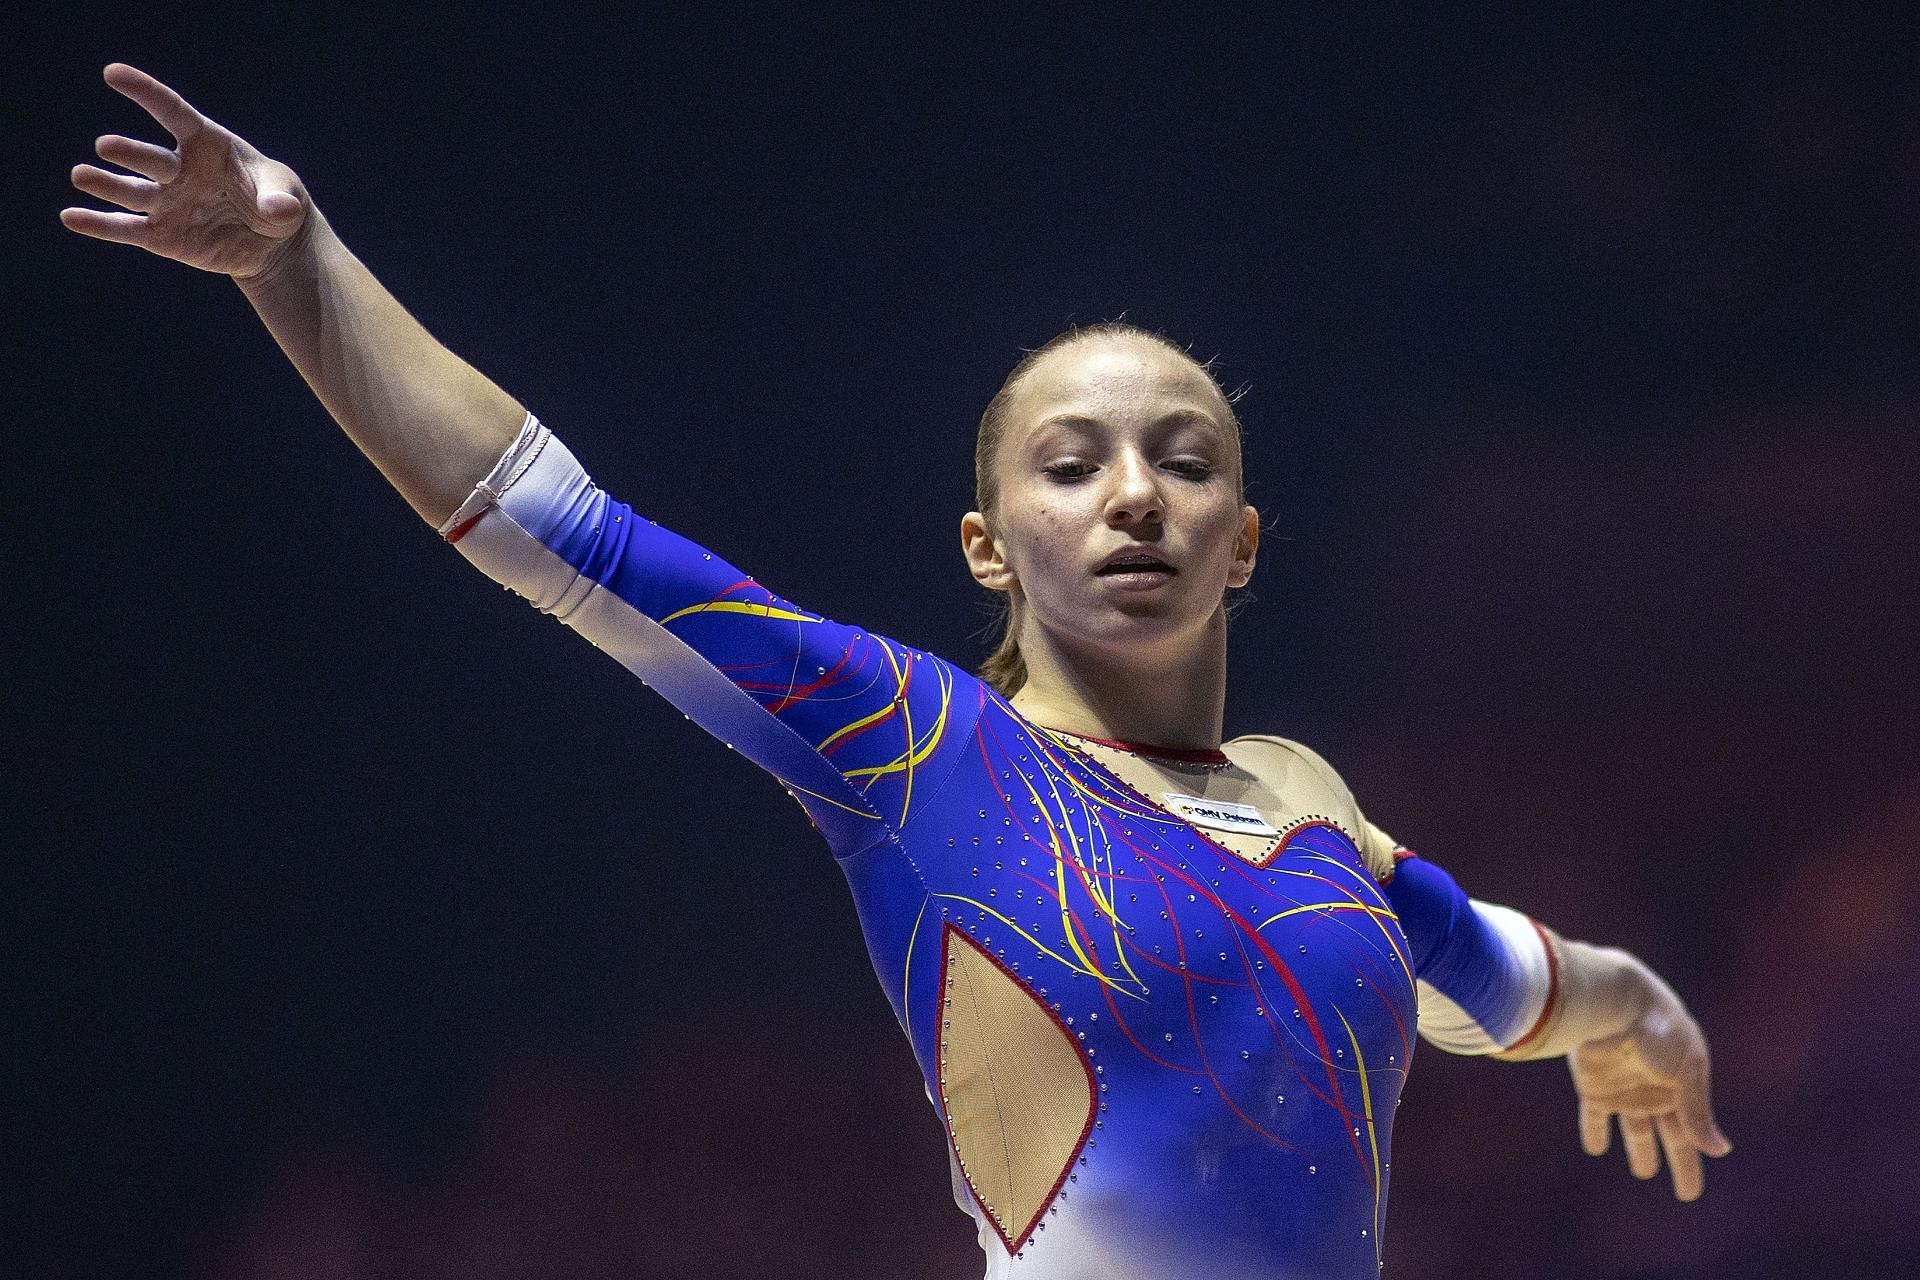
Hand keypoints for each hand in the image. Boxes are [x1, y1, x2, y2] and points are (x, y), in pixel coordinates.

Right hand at [61, 64, 309, 279]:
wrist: (271, 242)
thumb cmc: (277, 202)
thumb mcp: (288, 197)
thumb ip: (280, 200)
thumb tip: (279, 210)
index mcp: (207, 146)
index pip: (173, 113)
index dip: (146, 93)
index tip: (114, 74)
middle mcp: (179, 170)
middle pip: (151, 159)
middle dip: (130, 154)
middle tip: (107, 147)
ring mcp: (167, 202)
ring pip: (131, 192)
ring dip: (105, 185)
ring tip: (81, 176)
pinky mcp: (161, 235)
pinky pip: (126, 229)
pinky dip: (100, 225)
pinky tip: (71, 218)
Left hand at [1567, 971, 1732, 1200]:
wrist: (1611, 1001)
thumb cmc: (1657, 1030)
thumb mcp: (1685, 1072)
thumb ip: (1696, 1112)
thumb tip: (1720, 1151)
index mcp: (1682, 1088)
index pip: (1691, 1134)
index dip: (1692, 1163)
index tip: (1691, 1194)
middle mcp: (1655, 1092)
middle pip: (1668, 1137)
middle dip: (1678, 1163)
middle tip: (1684, 1193)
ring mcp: (1624, 1089)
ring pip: (1633, 1129)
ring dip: (1637, 1149)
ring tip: (1641, 1171)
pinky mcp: (1594, 1085)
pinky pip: (1593, 1116)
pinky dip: (1594, 1132)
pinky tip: (1595, 1148)